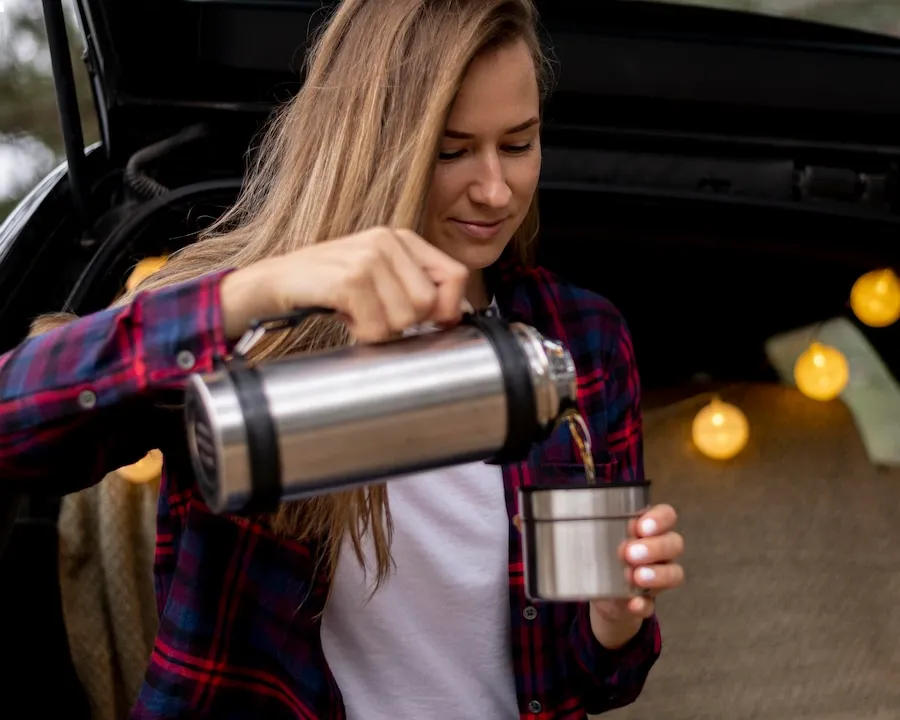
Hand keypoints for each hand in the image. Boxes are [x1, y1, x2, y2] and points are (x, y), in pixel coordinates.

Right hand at [220, 227, 469, 341]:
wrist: (276, 282)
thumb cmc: (329, 284)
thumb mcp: (379, 278)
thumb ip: (417, 287)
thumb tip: (457, 313)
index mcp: (402, 239)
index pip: (455, 274)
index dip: (449, 307)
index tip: (432, 322)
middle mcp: (388, 241)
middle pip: (429, 303)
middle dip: (406, 323)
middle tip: (377, 315)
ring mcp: (368, 258)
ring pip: (405, 319)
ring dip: (380, 329)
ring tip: (358, 314)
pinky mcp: (349, 279)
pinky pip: (377, 328)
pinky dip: (362, 333)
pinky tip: (346, 318)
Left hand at [589, 503, 684, 648]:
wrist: (599, 592)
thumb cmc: (601, 554)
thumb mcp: (598, 537)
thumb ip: (599, 529)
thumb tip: (585, 523)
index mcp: (649, 528)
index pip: (667, 515)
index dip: (660, 519)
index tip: (641, 527)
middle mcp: (660, 549)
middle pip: (674, 543)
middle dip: (655, 547)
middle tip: (630, 553)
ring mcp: (659, 576)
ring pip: (674, 573)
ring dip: (656, 575)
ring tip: (634, 577)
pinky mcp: (648, 601)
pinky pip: (652, 604)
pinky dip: (642, 604)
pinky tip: (632, 604)